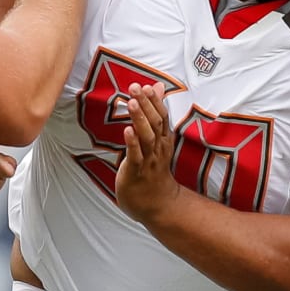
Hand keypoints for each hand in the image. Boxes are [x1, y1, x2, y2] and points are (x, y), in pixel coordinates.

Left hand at [115, 82, 180, 225]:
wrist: (159, 204)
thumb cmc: (154, 170)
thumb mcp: (157, 141)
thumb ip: (156, 114)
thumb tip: (157, 87)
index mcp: (163, 140)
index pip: (162, 116)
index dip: (154, 101)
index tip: (146, 86)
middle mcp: (158, 148)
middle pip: (155, 122)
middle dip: (146, 104)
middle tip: (135, 87)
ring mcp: (149, 160)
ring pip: (147, 136)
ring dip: (139, 118)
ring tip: (131, 103)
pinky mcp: (137, 171)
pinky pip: (136, 155)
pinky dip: (132, 142)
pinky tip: (127, 130)